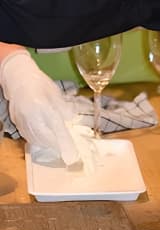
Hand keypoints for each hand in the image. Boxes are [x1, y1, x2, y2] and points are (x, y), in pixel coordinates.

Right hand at [0, 50, 78, 164]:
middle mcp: (30, 115)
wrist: (18, 77)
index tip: (72, 152)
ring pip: (34, 138)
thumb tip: (71, 120)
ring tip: (58, 146)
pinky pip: (27, 135)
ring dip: (47, 144)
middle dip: (57, 146)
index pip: (56, 128)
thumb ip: (63, 108)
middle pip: (45, 137)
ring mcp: (21, 119)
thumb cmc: (39, 83)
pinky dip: (37, 140)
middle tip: (67, 150)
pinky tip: (44, 140)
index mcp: (42, 106)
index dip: (65, 141)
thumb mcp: (55, 93)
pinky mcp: (16, 121)